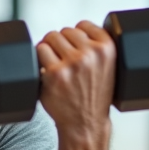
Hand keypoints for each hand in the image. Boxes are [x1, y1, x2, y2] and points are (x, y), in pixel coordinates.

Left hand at [36, 22, 115, 149]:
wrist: (85, 124)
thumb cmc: (94, 96)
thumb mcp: (108, 67)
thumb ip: (97, 46)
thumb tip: (77, 28)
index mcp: (108, 48)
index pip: (84, 25)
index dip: (77, 36)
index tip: (76, 49)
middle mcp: (91, 53)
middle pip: (65, 31)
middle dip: (61, 44)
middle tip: (64, 62)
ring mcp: (72, 63)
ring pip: (50, 38)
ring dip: (49, 49)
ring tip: (55, 65)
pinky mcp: (54, 73)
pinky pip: (39, 51)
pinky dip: (39, 60)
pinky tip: (46, 71)